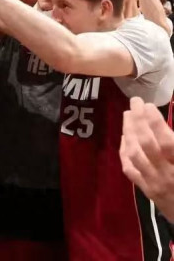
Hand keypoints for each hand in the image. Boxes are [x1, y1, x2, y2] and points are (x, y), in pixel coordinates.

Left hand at [120, 97, 173, 222]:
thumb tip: (166, 129)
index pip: (167, 143)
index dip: (156, 123)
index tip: (148, 105)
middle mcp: (167, 174)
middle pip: (147, 144)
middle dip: (139, 121)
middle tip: (135, 101)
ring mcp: (154, 183)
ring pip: (135, 154)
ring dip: (129, 131)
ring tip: (128, 114)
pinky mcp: (147, 190)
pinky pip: (130, 168)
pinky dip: (125, 151)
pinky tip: (125, 138)